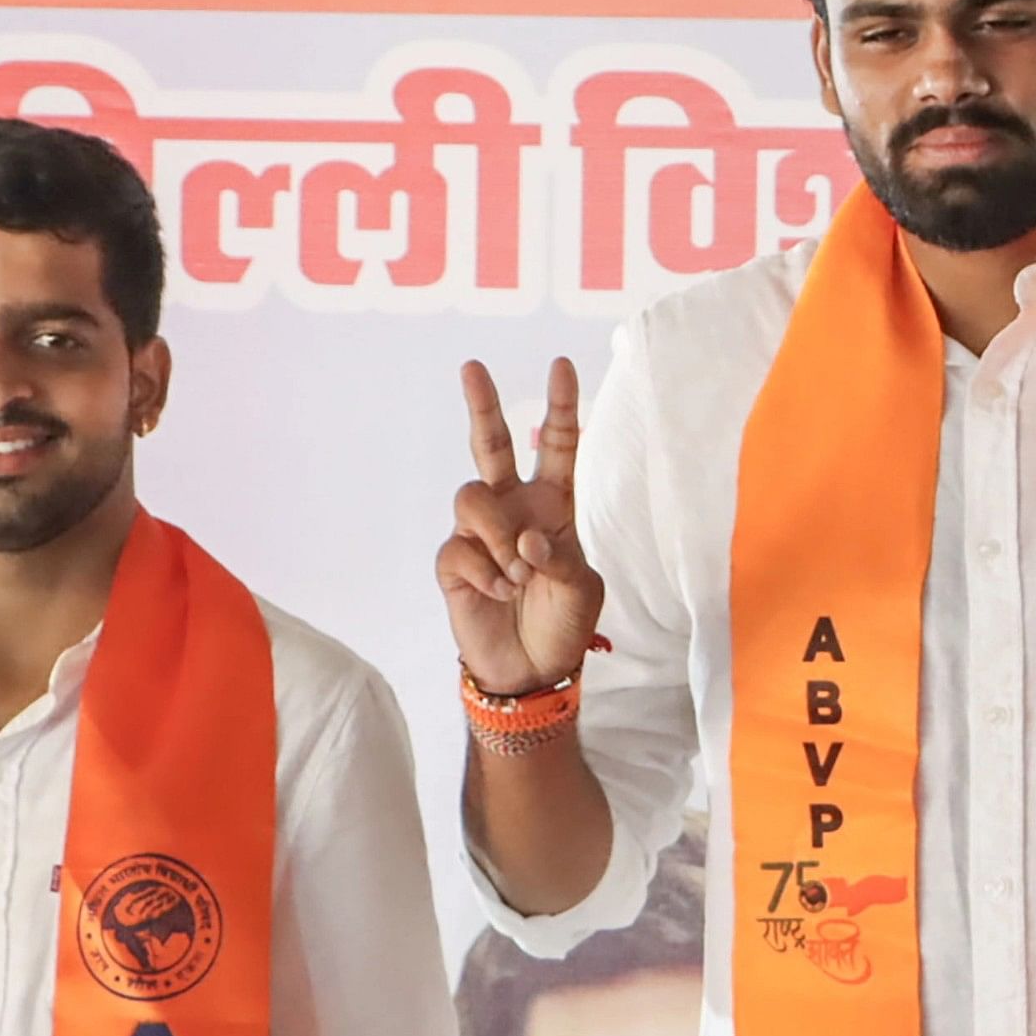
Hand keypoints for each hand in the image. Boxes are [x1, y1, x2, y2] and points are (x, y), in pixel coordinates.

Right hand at [440, 358, 605, 699]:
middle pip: (492, 445)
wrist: (530, 669)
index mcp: (553, 506)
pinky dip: (486, 574)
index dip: (560, 407)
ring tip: (518, 576)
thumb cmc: (563, 624)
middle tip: (473, 367)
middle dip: (482, 405)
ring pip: (473, 496)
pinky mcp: (453, 561)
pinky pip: (460, 547)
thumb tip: (524, 541)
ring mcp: (479, 533)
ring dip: (498, 536)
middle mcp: (513, 509)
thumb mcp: (582, 590)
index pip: (556, 447)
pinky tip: (500, 594)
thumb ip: (561, 559)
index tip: (561, 366)